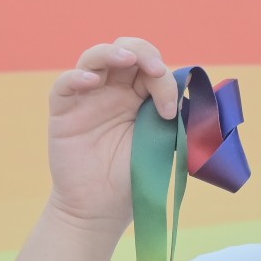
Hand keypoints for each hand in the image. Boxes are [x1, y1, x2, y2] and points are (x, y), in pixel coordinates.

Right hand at [46, 37, 186, 233]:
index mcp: (140, 96)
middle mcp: (113, 91)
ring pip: (95, 58)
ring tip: (128, 60)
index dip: (164, 80)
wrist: (102, 210)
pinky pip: (64, 84)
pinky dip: (76, 77)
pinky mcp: (63, 111)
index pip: (151, 68)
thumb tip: (196, 92)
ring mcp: (88, 97)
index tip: (171, 112)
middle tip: (156, 71)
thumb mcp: (163, 144)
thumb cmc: (134, 178)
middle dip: (144, 54)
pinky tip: (90, 82)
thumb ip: (176, 117)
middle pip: (126, 51)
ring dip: (113, 53)